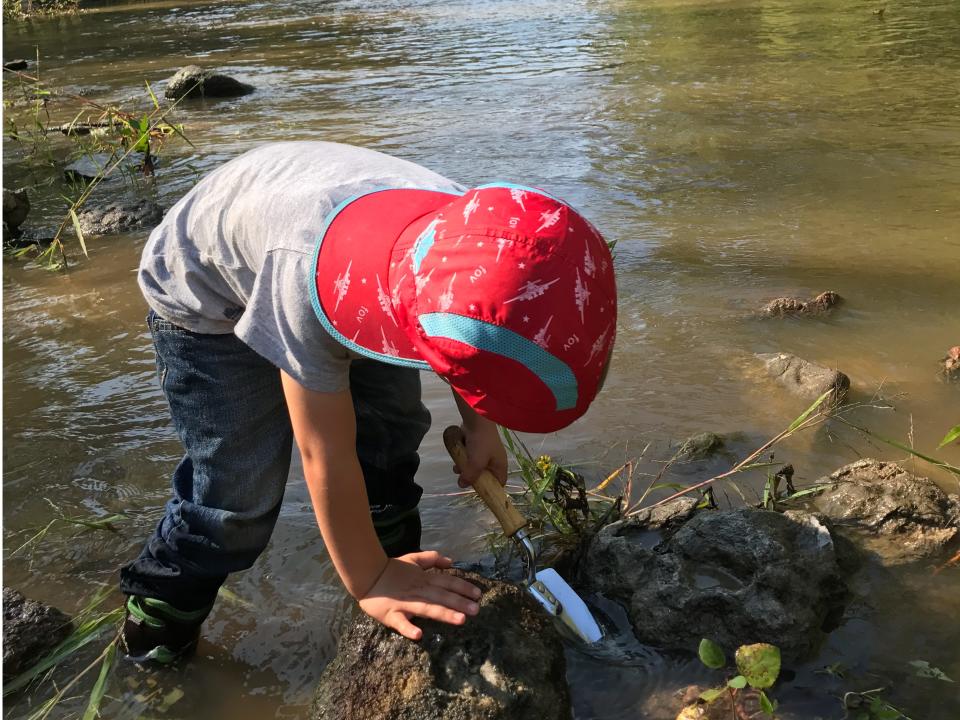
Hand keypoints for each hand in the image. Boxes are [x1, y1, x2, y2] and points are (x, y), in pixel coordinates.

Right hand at [357, 551, 481, 640]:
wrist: (366, 574)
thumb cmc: (391, 569)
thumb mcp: (412, 558)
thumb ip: (431, 559)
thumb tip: (450, 561)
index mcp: (423, 579)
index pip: (446, 582)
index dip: (462, 587)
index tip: (478, 594)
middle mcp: (418, 591)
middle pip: (442, 596)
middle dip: (460, 602)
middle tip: (476, 610)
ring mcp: (405, 603)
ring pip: (427, 609)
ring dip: (445, 614)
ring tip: (461, 620)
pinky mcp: (391, 615)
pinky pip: (400, 623)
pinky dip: (408, 628)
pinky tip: (418, 635)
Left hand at [454, 419, 507, 487]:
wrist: (477, 419)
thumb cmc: (481, 442)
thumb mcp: (476, 463)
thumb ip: (470, 476)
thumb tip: (462, 484)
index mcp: (500, 465)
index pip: (499, 483)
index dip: (491, 489)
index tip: (480, 492)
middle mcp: (494, 460)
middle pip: (484, 475)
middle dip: (473, 477)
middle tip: (463, 479)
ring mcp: (485, 452)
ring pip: (475, 466)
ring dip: (465, 468)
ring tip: (456, 468)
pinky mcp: (476, 445)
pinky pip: (470, 456)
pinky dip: (463, 458)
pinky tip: (456, 457)